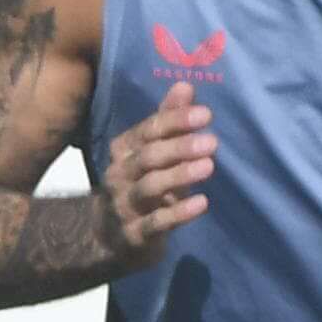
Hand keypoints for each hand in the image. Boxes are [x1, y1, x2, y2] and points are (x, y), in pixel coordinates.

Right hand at [100, 83, 215, 264]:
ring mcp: (125, 205)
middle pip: (148, 157)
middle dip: (179, 147)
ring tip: (209, 166)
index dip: (175, 121)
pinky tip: (202, 203)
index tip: (206, 113)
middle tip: (212, 141)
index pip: (147, 130)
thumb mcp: (151, 152)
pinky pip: (156, 222)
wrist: (109, 236)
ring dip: (179, 175)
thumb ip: (168, 121)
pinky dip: (179, 213)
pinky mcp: (135, 234)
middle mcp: (120, 174)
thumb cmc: (139, 184)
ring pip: (150, 187)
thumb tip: (185, 84)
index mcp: (124, 150)